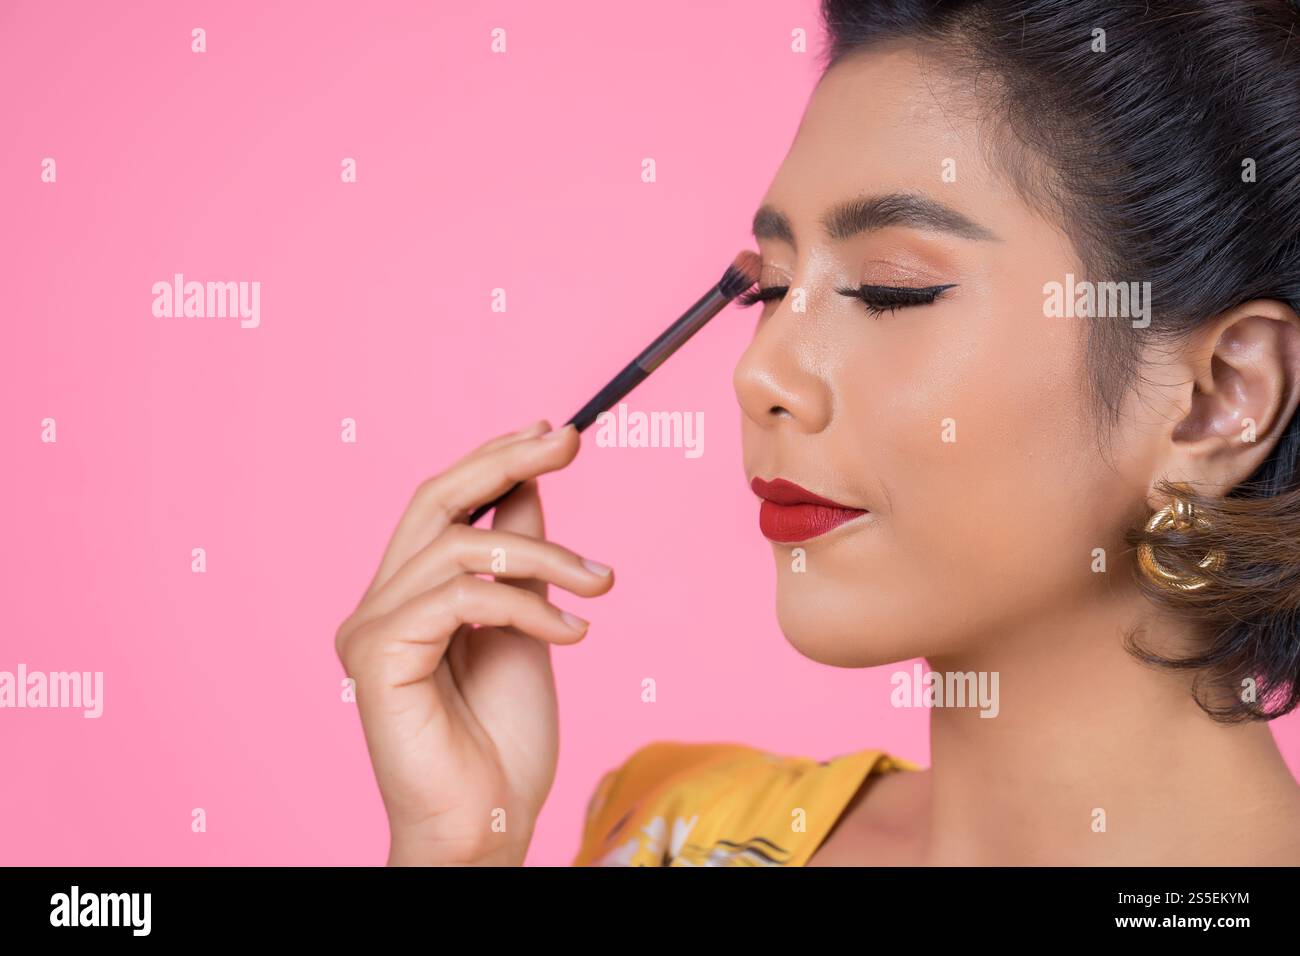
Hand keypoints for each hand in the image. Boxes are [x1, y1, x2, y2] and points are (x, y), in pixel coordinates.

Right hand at [335, 420, 613, 864]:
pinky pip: (461, 598)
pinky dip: (526, 605)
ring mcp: (372, 628)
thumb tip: (529, 485)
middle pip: (434, 499)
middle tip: (569, 441)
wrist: (489, 821)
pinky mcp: (378, 655)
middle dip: (504, 460)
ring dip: (545, 556)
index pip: (443, 503)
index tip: (554, 434)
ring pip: (461, 547)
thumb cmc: (504, 737)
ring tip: (600, 584)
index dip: (495, 459)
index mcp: (410, 594)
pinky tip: (571, 633)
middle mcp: (380, 602)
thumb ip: (519, 559)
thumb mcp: (526, 625)